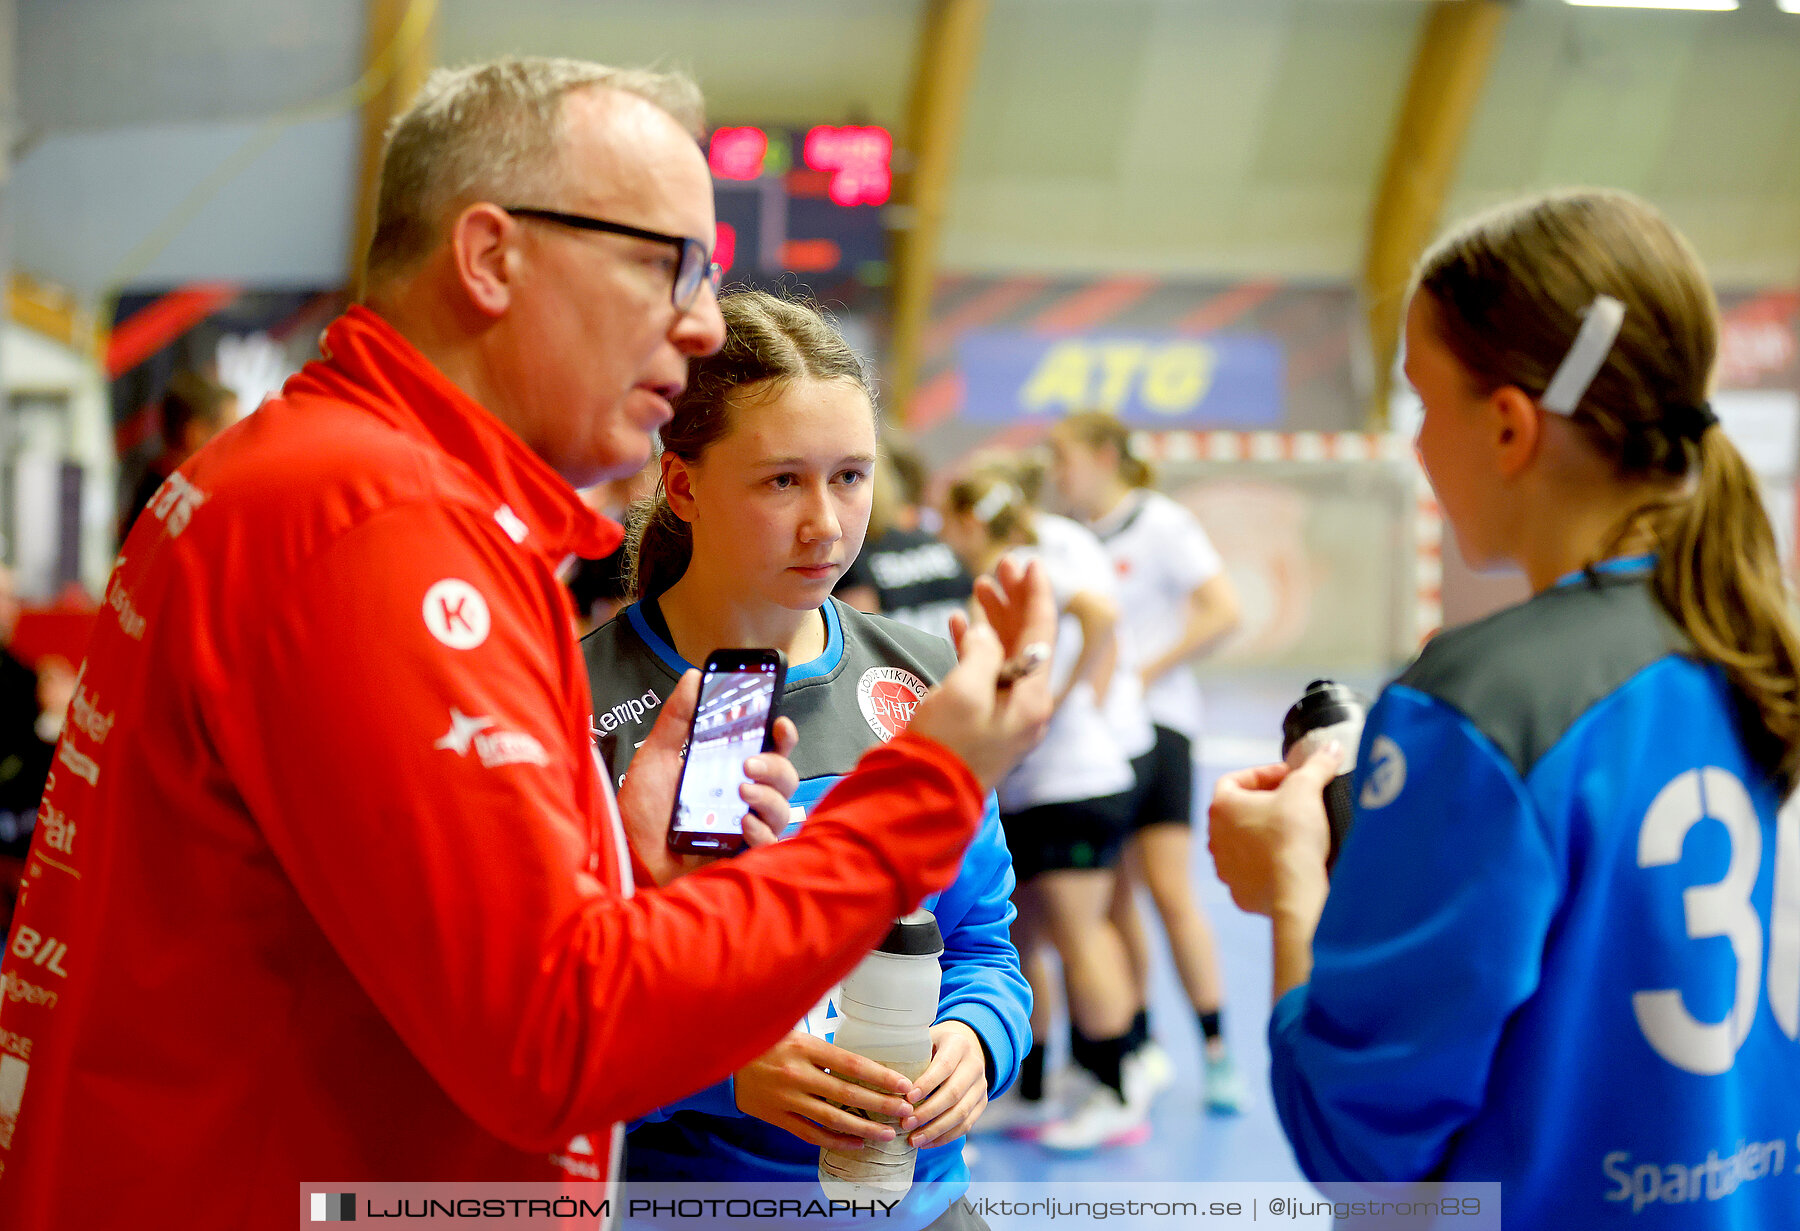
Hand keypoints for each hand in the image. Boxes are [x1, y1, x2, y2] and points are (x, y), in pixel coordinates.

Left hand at [616, 670, 799, 886]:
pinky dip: (763, 831)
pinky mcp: (741, 855)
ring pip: (784, 808)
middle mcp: (743, 796)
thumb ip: (678, 717)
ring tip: (742, 794)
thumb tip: (694, 677)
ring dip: (769, 797)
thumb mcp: (657, 755)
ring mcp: (745, 826)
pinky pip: (772, 842)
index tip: (779, 724)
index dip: (783, 735)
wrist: (627, 855)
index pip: (771, 749)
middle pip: (785, 776)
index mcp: (728, 769)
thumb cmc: (641, 810)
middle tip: (747, 764)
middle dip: (775, 765)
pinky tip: (744, 826)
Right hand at [733, 1030, 917, 1150]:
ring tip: (888, 1133)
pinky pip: (811, 1133)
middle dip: (881, 1104)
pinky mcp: (777, 1117)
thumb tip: (864, 1053)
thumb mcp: (796, 1030)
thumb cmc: (767, 1040)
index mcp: (805, 1047)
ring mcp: (786, 1099)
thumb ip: (826, 1044)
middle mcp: (797, 1074)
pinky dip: (836, 1141)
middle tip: (906, 1111)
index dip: (881, 1076)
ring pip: (832, 1119)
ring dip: (863, 1128)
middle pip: (847, 1094)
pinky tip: (857, 1144)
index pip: (852, 1064)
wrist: (724, 1058)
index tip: (904, 1085)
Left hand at [899, 1021, 987, 1148]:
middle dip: (928, 1112)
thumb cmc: (933, 1045)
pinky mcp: (982, 1102)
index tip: (907, 1099)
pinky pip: (966, 1125)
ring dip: (936, 1130)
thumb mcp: (923, 1040)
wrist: (964, 1046)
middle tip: (905, 1124)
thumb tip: (878, 1073)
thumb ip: (908, 1053)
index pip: (944, 1066)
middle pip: (953, 1093)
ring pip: (961, 1113)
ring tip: (913, 1140)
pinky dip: (946, 1137)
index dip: (926, 1084)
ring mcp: (981, 1085)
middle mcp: (975, 1064)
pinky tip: (926, 1143)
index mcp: (958, 1044)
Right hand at [908, 556, 1056, 791]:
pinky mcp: (982, 723)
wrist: (922, 797)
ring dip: (995, 618)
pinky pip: (986, 675)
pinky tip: (957, 624)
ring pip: (1007, 654)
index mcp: (1033, 698)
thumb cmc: (944, 746)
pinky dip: (973, 646)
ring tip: (980, 585)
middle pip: (1028, 641)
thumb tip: (982, 635)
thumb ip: (981, 653)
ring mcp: (1005, 716)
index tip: (1032, 561)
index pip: (1043, 634)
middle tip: (1001, 566)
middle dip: (1015, 600)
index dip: (1037, 594)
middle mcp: (1026, 706)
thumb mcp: (965, 690)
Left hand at [1207, 744, 1340, 917]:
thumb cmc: (1293, 835)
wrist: (1296, 892)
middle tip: (1294, 802)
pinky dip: (1269, 864)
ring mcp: (1225, 868)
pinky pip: (1253, 872)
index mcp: (1221, 807)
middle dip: (1265, 804)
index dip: (1263, 774)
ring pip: (1243, 844)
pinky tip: (1292, 862)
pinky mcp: (1240, 893)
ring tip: (1294, 833)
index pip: (1234, 780)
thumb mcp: (1308, 788)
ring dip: (1264, 835)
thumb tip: (1333, 747)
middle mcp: (1215, 838)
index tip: (1289, 777)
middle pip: (1237, 812)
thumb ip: (1317, 765)